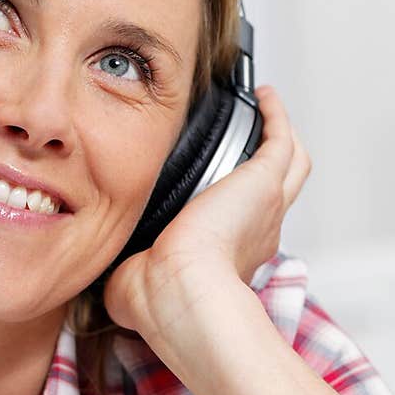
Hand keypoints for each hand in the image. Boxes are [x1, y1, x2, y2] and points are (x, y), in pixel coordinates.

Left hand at [103, 85, 311, 348]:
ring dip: (281, 137)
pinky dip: (276, 115)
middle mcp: (257, 232)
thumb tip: (103, 274)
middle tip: (254, 143)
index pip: (243, 227)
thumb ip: (124, 269)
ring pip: (291, 165)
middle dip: (267, 168)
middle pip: (279, 193)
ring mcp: (265, 206)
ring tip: (268, 112)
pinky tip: (262, 96)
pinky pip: (280, 138)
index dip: (237, 209)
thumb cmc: (159, 297)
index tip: (220, 194)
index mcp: (230, 258)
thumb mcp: (135, 281)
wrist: (178, 290)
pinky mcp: (262, 180)